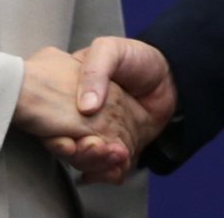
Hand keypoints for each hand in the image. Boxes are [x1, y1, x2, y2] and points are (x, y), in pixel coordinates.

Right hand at [69, 36, 177, 183]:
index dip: (56, 136)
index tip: (68, 143)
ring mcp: (100, 134)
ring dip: (96, 164)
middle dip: (80, 154)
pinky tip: (116, 168)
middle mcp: (81, 118)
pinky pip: (108, 168)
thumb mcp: (110, 50)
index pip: (53, 122)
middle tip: (95, 147)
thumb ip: (95, 71)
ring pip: (87, 160)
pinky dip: (110, 173)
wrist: (170, 75)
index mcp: (70, 94)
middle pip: (69, 146)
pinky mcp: (117, 148)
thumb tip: (85, 107)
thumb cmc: (135, 57)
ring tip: (114, 155)